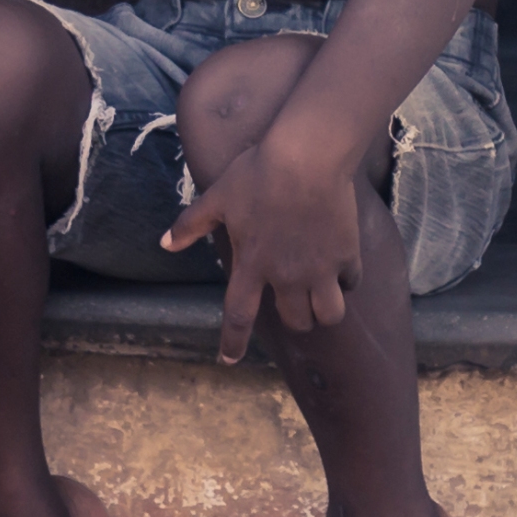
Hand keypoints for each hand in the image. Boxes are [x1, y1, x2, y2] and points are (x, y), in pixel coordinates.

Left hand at [159, 136, 367, 364]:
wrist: (308, 156)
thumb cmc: (258, 173)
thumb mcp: (218, 197)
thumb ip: (191, 225)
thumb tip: (165, 243)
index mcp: (252, 264)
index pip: (239, 316)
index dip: (233, 342)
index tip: (229, 360)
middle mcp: (287, 275)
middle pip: (296, 322)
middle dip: (295, 321)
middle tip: (294, 305)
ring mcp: (320, 269)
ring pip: (329, 315)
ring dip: (324, 312)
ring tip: (322, 299)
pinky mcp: (347, 255)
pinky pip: (351, 282)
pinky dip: (346, 281)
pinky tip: (341, 266)